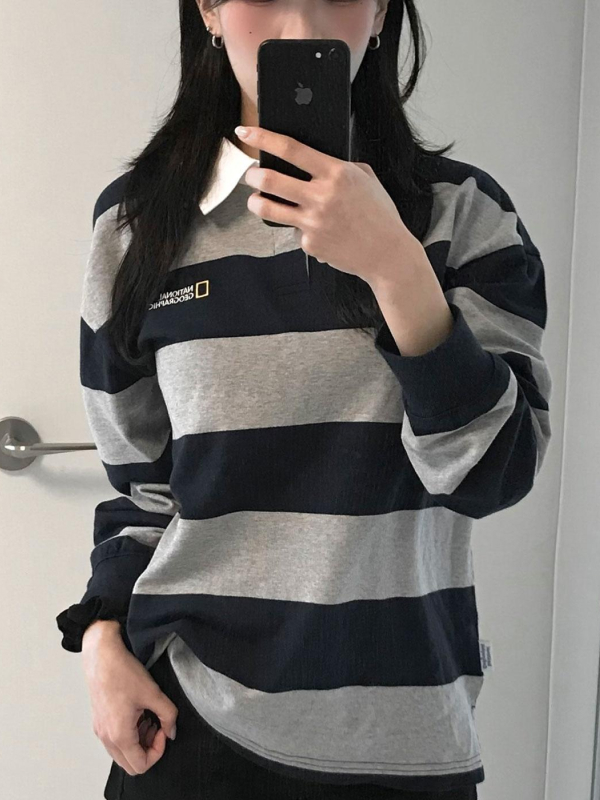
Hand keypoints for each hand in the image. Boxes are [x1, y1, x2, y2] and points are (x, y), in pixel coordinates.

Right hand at [82, 635, 177, 775]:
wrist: (101, 655)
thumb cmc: (123, 672)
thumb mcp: (153, 693)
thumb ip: (168, 716)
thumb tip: (172, 731)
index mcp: (119, 735)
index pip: (141, 765)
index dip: (158, 751)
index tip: (164, 730)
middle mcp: (106, 737)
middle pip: (130, 764)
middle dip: (149, 749)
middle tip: (158, 727)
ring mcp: (101, 730)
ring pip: (122, 753)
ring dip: (139, 742)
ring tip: (149, 718)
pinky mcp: (99, 722)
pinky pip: (115, 740)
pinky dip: (129, 734)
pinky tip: (138, 713)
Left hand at [238, 125, 422, 286]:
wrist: (387, 254)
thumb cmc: (379, 215)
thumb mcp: (366, 179)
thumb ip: (341, 167)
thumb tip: (317, 160)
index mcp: (336, 173)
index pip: (290, 149)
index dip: (262, 137)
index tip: (245, 131)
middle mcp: (321, 196)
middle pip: (269, 179)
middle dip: (252, 175)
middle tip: (251, 175)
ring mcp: (313, 222)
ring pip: (267, 208)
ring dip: (255, 202)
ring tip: (257, 200)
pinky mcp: (310, 244)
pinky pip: (293, 233)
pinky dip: (297, 230)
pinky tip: (312, 230)